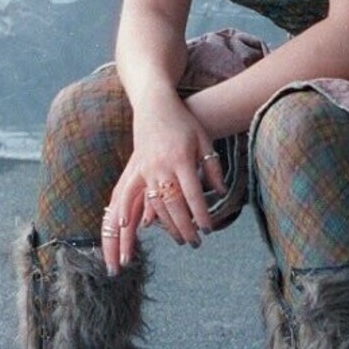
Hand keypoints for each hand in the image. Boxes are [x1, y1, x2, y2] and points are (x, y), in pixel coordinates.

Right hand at [101, 98, 226, 275]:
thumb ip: (213, 167)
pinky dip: (127, 211)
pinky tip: (129, 226)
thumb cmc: (184, 123)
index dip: (200, 214)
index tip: (208, 229)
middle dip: (186, 227)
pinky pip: (129, 194)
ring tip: (181, 240)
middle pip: (174, 204)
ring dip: (167, 225)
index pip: (192, 194)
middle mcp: (161, 166)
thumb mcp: (204, 140)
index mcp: (181, 158)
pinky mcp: (134, 169)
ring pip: (154, 204)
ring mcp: (145, 169)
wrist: (155, 105)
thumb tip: (221, 192)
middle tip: (196, 243)